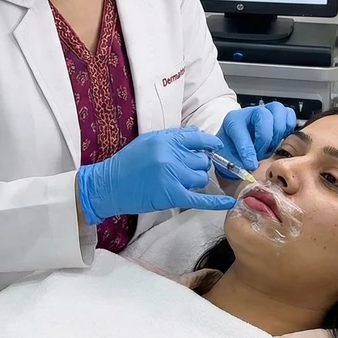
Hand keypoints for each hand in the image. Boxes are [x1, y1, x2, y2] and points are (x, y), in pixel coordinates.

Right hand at [76, 128, 235, 224]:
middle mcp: (171, 155)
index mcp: (165, 140)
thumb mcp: (148, 141)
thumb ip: (173, 138)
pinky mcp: (172, 195)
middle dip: (197, 165)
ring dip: (194, 181)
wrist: (109, 186)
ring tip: (177, 182)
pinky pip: (200, 199)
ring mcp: (172, 176)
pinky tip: (228, 202)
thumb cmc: (127, 163)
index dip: (209, 143)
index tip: (216, 146)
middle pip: (201, 160)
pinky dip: (216, 202)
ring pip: (200, 178)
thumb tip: (198, 135)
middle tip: (184, 170)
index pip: (197, 138)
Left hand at [216, 103, 296, 173]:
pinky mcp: (279, 115)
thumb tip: (252, 165)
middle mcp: (250, 112)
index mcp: (233, 121)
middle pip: (264, 115)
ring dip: (277, 134)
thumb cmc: (234, 152)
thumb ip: (236, 162)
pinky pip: (289, 115)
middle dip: (264, 139)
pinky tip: (280, 141)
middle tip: (260, 154)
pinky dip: (288, 129)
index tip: (250, 165)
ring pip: (278, 111)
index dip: (247, 150)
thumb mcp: (227, 158)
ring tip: (270, 147)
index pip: (241, 130)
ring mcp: (266, 111)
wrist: (239, 149)